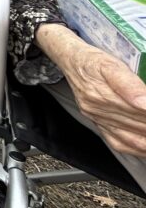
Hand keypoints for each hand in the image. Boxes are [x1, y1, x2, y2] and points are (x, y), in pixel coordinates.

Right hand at [38, 23, 145, 156]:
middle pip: (138, 124)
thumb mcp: (109, 63)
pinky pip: (119, 142)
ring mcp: (97, 118)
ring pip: (132, 137)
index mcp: (101, 92)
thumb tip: (144, 102)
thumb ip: (127, 82)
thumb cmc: (92, 60)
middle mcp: (98, 108)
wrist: (70, 60)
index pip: (140, 109)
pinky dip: (137, 148)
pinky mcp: (98, 123)